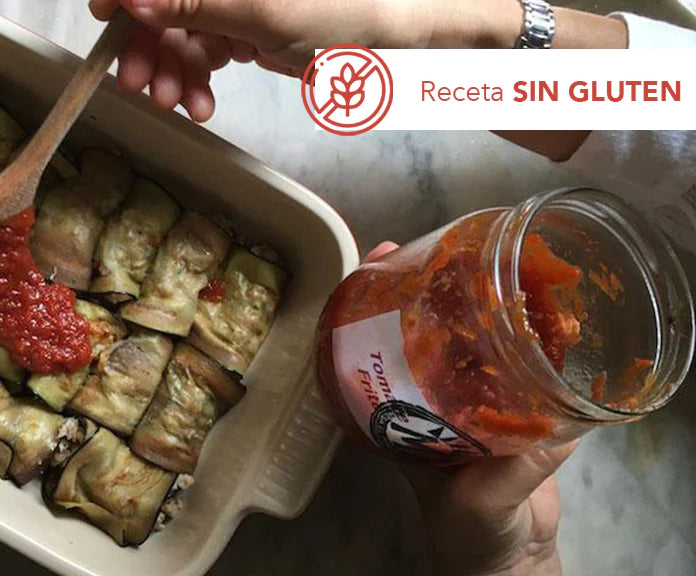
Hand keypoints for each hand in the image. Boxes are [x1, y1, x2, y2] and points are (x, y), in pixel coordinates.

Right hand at [89, 0, 624, 121]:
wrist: (406, 43)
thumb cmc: (344, 13)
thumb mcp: (260, 11)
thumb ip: (190, 4)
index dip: (125, 1)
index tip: (103, 29)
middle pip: (162, 8)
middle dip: (148, 48)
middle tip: (141, 89)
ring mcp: (235, 4)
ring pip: (179, 36)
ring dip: (170, 73)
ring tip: (176, 106)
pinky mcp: (247, 32)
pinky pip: (204, 55)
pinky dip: (195, 81)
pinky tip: (196, 106)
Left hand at [365, 241, 577, 575]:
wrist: (505, 557)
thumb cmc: (469, 532)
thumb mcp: (479, 502)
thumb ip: (511, 470)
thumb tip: (548, 434)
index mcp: (404, 409)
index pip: (376, 338)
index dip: (372, 297)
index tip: (381, 256)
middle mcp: (430, 394)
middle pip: (425, 325)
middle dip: (434, 284)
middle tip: (445, 247)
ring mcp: (469, 397)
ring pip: (472, 337)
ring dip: (490, 304)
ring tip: (510, 268)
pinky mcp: (510, 408)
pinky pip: (519, 365)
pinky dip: (537, 342)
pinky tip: (556, 320)